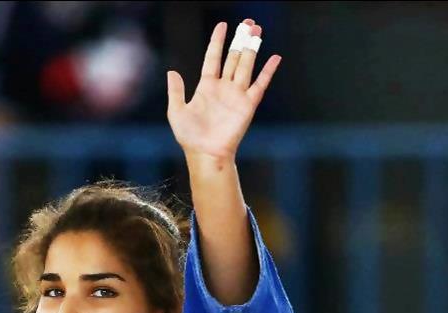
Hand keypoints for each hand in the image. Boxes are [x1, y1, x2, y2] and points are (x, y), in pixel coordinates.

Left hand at [166, 19, 280, 161]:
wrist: (206, 154)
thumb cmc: (190, 137)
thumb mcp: (177, 112)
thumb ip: (176, 91)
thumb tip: (171, 72)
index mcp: (206, 86)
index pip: (213, 57)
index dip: (217, 42)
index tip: (222, 25)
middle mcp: (223, 87)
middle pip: (233, 57)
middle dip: (240, 40)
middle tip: (248, 22)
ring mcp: (236, 95)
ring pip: (246, 65)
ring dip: (252, 49)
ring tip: (258, 31)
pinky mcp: (248, 105)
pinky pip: (260, 84)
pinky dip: (268, 71)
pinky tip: (275, 57)